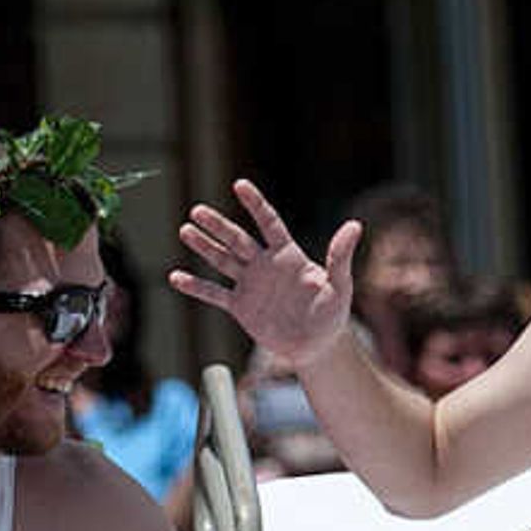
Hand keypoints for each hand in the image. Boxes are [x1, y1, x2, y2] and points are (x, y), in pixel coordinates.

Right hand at [170, 180, 358, 374]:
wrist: (317, 345)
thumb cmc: (332, 313)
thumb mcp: (340, 285)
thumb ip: (340, 256)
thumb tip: (355, 225)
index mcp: (288, 256)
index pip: (269, 223)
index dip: (255, 205)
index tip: (240, 185)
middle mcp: (265, 265)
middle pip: (238, 240)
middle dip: (218, 226)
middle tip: (197, 210)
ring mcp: (250, 284)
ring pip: (222, 261)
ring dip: (204, 247)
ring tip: (185, 231)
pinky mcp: (240, 307)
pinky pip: (214, 294)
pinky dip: (196, 287)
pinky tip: (175, 277)